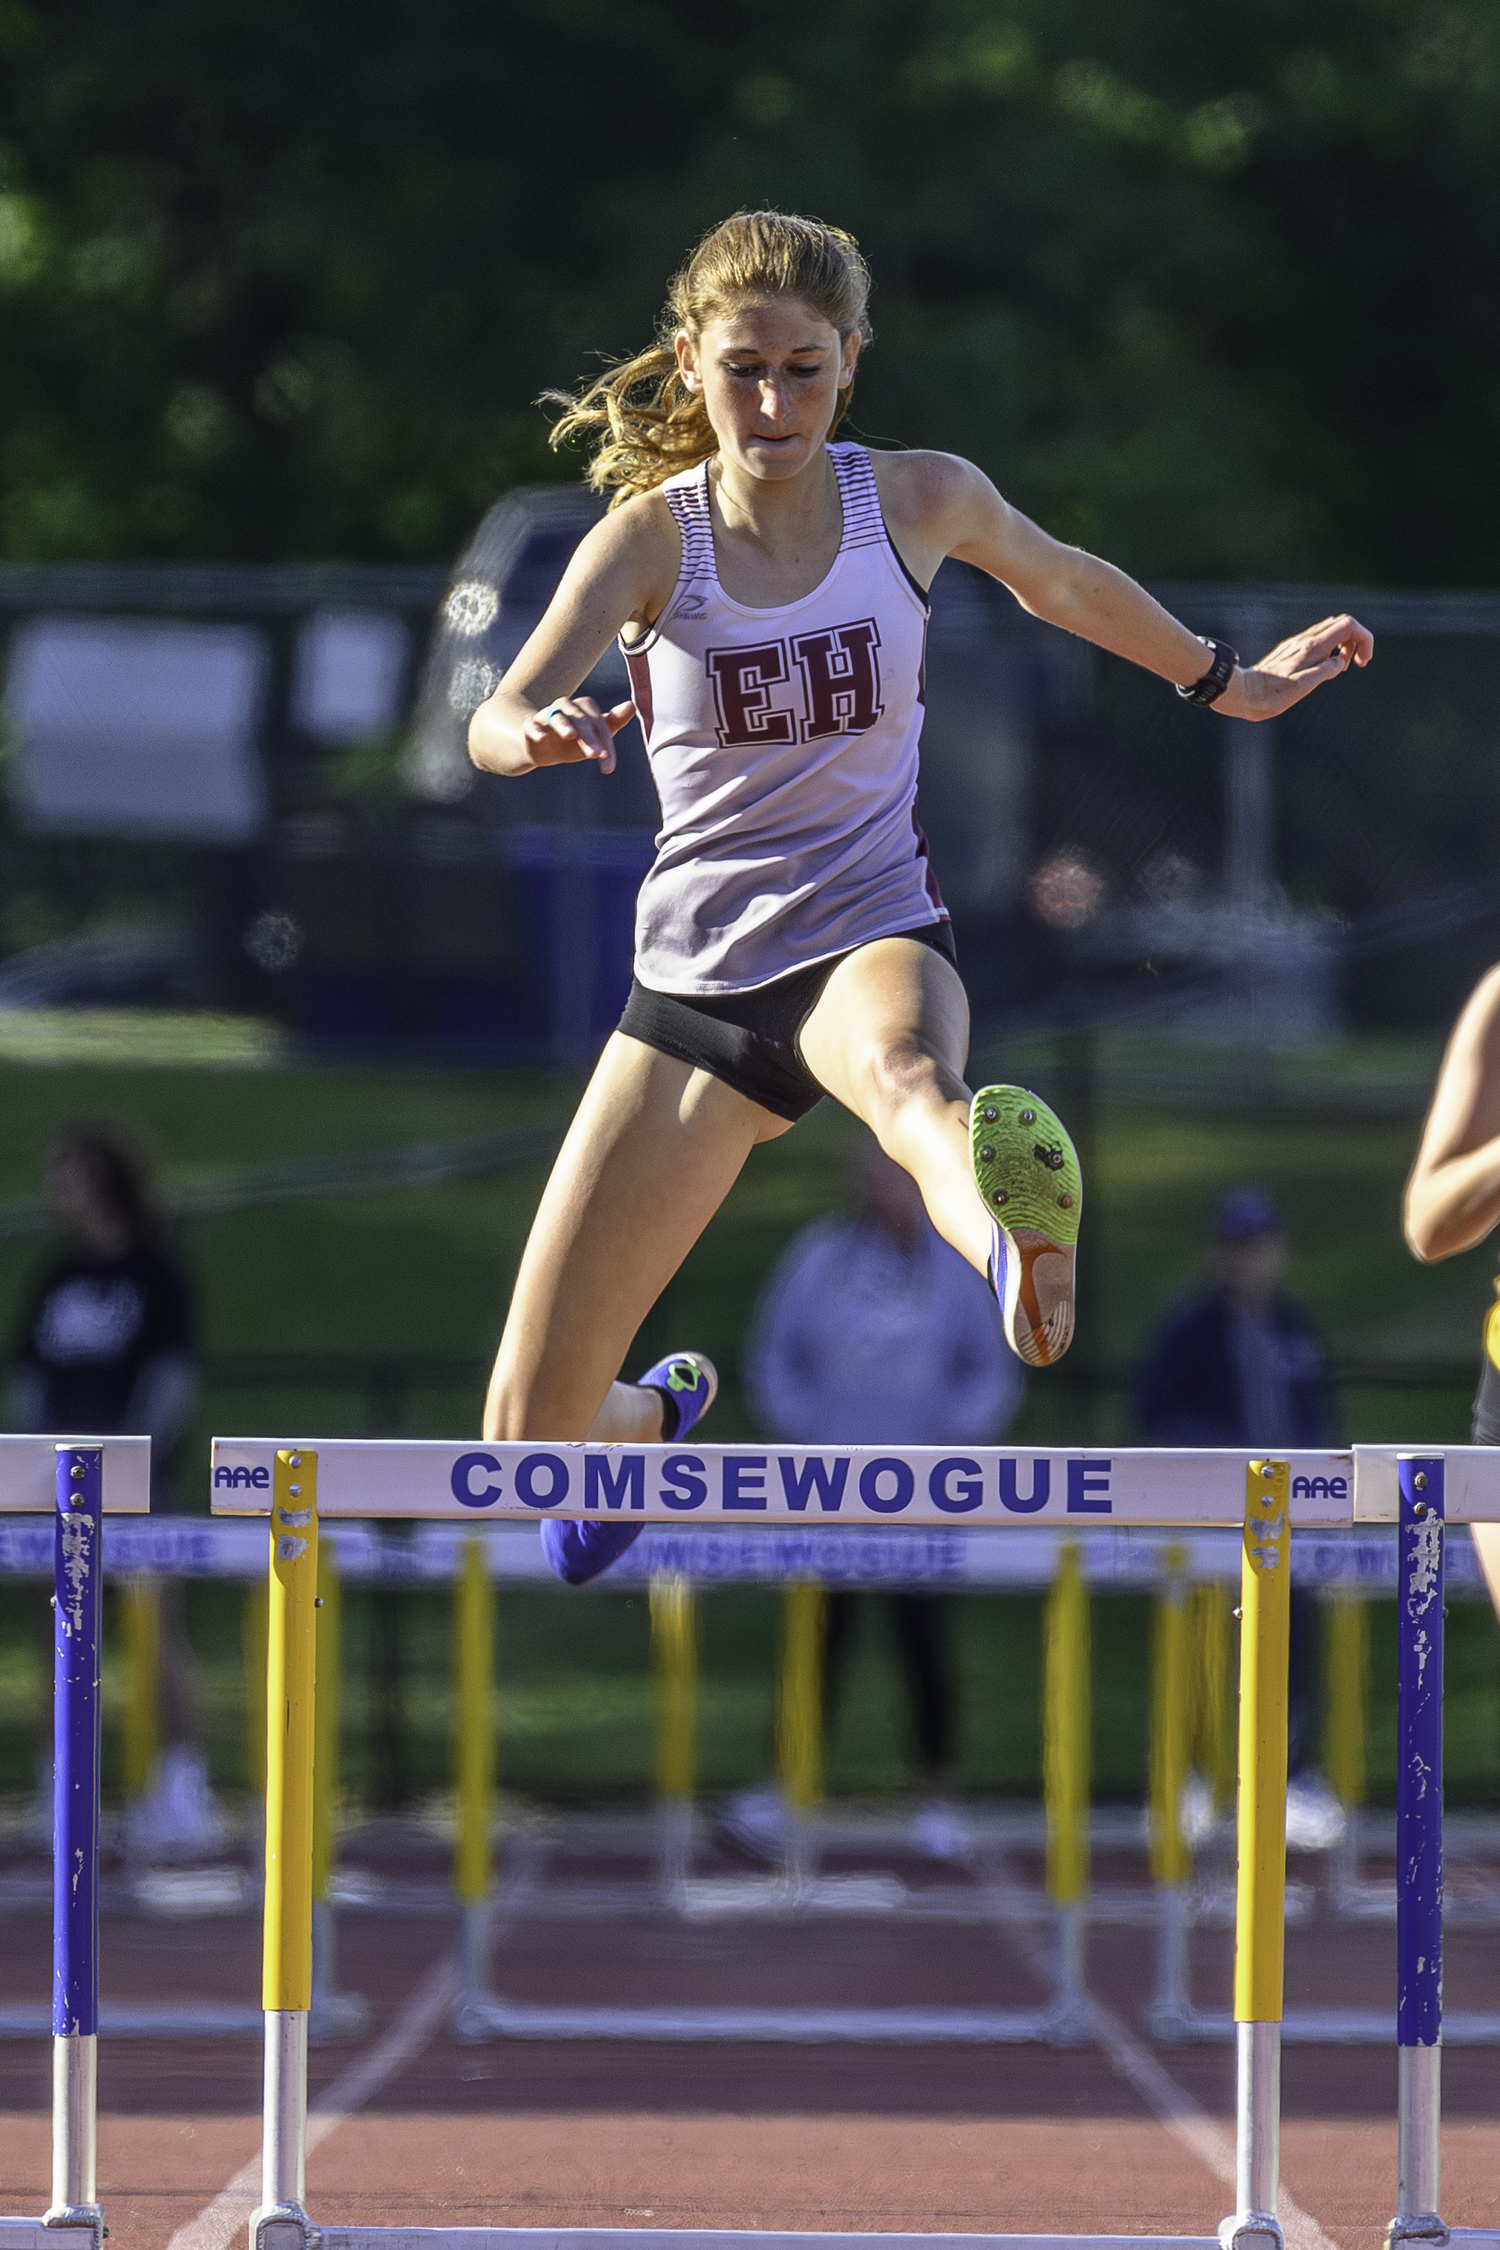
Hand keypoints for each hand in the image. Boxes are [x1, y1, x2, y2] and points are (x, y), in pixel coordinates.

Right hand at [523, 696, 634, 774]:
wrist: (539, 747)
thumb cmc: (573, 741)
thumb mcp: (594, 736)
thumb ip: (613, 722)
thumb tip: (631, 704)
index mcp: (584, 709)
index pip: (599, 725)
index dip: (605, 744)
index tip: (608, 765)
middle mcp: (566, 707)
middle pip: (581, 720)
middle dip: (589, 738)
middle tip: (596, 756)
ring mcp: (546, 715)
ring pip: (557, 716)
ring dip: (565, 725)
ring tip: (572, 736)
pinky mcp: (530, 726)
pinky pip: (532, 725)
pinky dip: (537, 730)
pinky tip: (543, 738)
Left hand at [1215, 613, 1372, 722]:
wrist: (1242, 693)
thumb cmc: (1270, 695)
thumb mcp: (1302, 687)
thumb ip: (1324, 671)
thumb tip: (1339, 663)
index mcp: (1311, 647)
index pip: (1348, 625)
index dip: (1364, 638)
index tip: (1363, 662)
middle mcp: (1305, 641)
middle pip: (1342, 623)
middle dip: (1357, 640)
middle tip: (1356, 664)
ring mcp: (1297, 644)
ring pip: (1330, 631)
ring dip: (1344, 645)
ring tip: (1341, 667)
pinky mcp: (1291, 651)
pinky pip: (1318, 641)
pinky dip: (1331, 649)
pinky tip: (1325, 668)